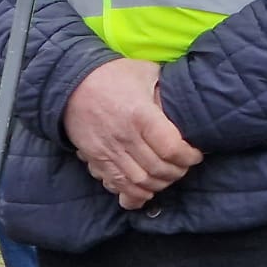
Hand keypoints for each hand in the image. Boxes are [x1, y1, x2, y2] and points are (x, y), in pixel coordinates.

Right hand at [64, 59, 201, 209]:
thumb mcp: (145, 71)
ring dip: (159, 184)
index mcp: (140, 114)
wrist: (71, 82)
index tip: (196, 154)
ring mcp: (109, 150)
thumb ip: (166, 87)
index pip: (171, 148)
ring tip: (167, 177)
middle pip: (158, 168)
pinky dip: (134, 194)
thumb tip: (186, 100)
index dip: (189, 156)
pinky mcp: (97, 159)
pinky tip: (145, 191)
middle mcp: (125, 136)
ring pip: (140, 182)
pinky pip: (118, 185)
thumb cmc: (112, 75)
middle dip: (178, 172)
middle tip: (184, 166)